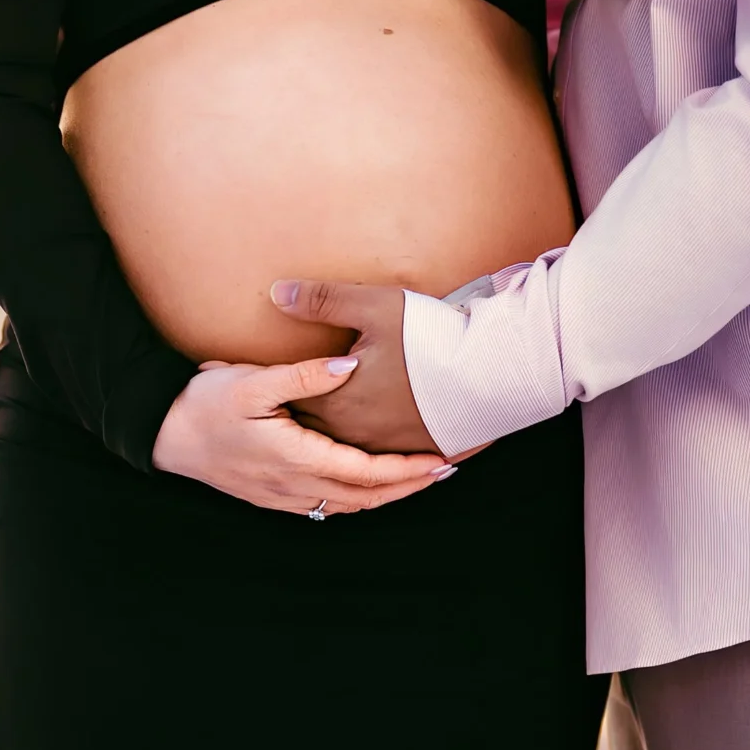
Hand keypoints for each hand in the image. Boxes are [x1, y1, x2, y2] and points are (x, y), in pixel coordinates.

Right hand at [150, 354, 452, 512]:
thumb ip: (301, 376)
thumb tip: (347, 366)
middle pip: (366, 496)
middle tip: (447, 470)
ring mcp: (284, 496)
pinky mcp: (275, 495)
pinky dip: (359, 498)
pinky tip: (372, 488)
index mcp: (295, 458)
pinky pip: (329, 505)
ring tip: (420, 479)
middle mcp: (295, 486)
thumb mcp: (250, 382)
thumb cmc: (206, 403)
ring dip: (388, 495)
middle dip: (409, 486)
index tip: (439, 460)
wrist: (165, 434)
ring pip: (349, 505)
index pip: (365, 473)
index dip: (406, 470)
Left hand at [271, 281, 443, 455]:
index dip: (273, 389)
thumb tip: (278, 292)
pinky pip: (377, 457)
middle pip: (310, 432)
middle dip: (295, 417)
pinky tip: (365, 435)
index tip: (260, 380)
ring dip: (327, 436)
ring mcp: (385, 448)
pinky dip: (363, 446)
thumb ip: (323, 301)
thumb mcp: (374, 307)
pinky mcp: (413, 452)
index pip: (288, 402)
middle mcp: (355, 435)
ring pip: (342, 448)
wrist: (489, 373)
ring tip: (316, 423)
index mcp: (336, 403)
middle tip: (280, 406)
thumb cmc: (429, 338)